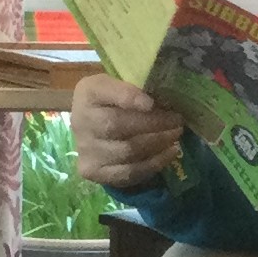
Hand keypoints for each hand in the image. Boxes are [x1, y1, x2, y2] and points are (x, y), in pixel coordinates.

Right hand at [70, 73, 185, 188]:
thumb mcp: (121, 84)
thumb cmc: (115, 102)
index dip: (128, 98)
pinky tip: (169, 153)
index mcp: (87, 93)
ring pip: (127, 151)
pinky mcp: (93, 171)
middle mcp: (80, 121)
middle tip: (177, 121)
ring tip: (176, 135)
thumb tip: (163, 101)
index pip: (105, 92)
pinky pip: (128, 172)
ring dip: (157, 144)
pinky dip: (154, 163)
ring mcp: (85, 150)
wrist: (95, 128)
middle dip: (153, 124)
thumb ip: (137, 88)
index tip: (151, 103)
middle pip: (117, 125)